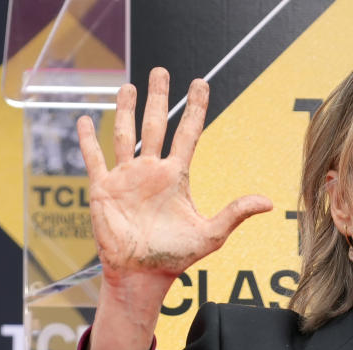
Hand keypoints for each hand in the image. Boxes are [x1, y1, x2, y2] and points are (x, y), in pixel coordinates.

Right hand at [77, 67, 272, 289]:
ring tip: (128, 86)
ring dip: (124, 110)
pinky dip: (87, 140)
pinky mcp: (103, 189)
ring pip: (124, 134)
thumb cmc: (176, 257)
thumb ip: (235, 213)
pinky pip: (93, 159)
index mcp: (176, 177)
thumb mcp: (211, 234)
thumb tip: (268, 202)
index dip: (194, 108)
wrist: (142, 275)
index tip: (200, 83)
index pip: (187, 133)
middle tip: (161, 71)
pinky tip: (84, 120)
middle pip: (155, 125)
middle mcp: (151, 171)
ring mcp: (126, 178)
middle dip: (157, 98)